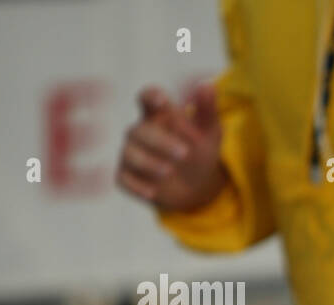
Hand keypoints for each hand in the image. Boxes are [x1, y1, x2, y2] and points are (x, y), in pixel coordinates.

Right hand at [116, 83, 227, 210]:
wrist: (198, 187)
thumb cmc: (201, 152)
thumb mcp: (210, 132)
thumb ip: (207, 110)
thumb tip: (207, 84)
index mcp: (159, 115)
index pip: (147, 97)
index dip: (151, 96)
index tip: (162, 101)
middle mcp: (141, 132)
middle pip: (140, 130)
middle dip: (160, 141)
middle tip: (184, 153)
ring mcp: (131, 153)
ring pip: (130, 153)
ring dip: (148, 162)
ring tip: (169, 171)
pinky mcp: (127, 176)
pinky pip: (124, 179)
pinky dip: (137, 185)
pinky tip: (153, 192)